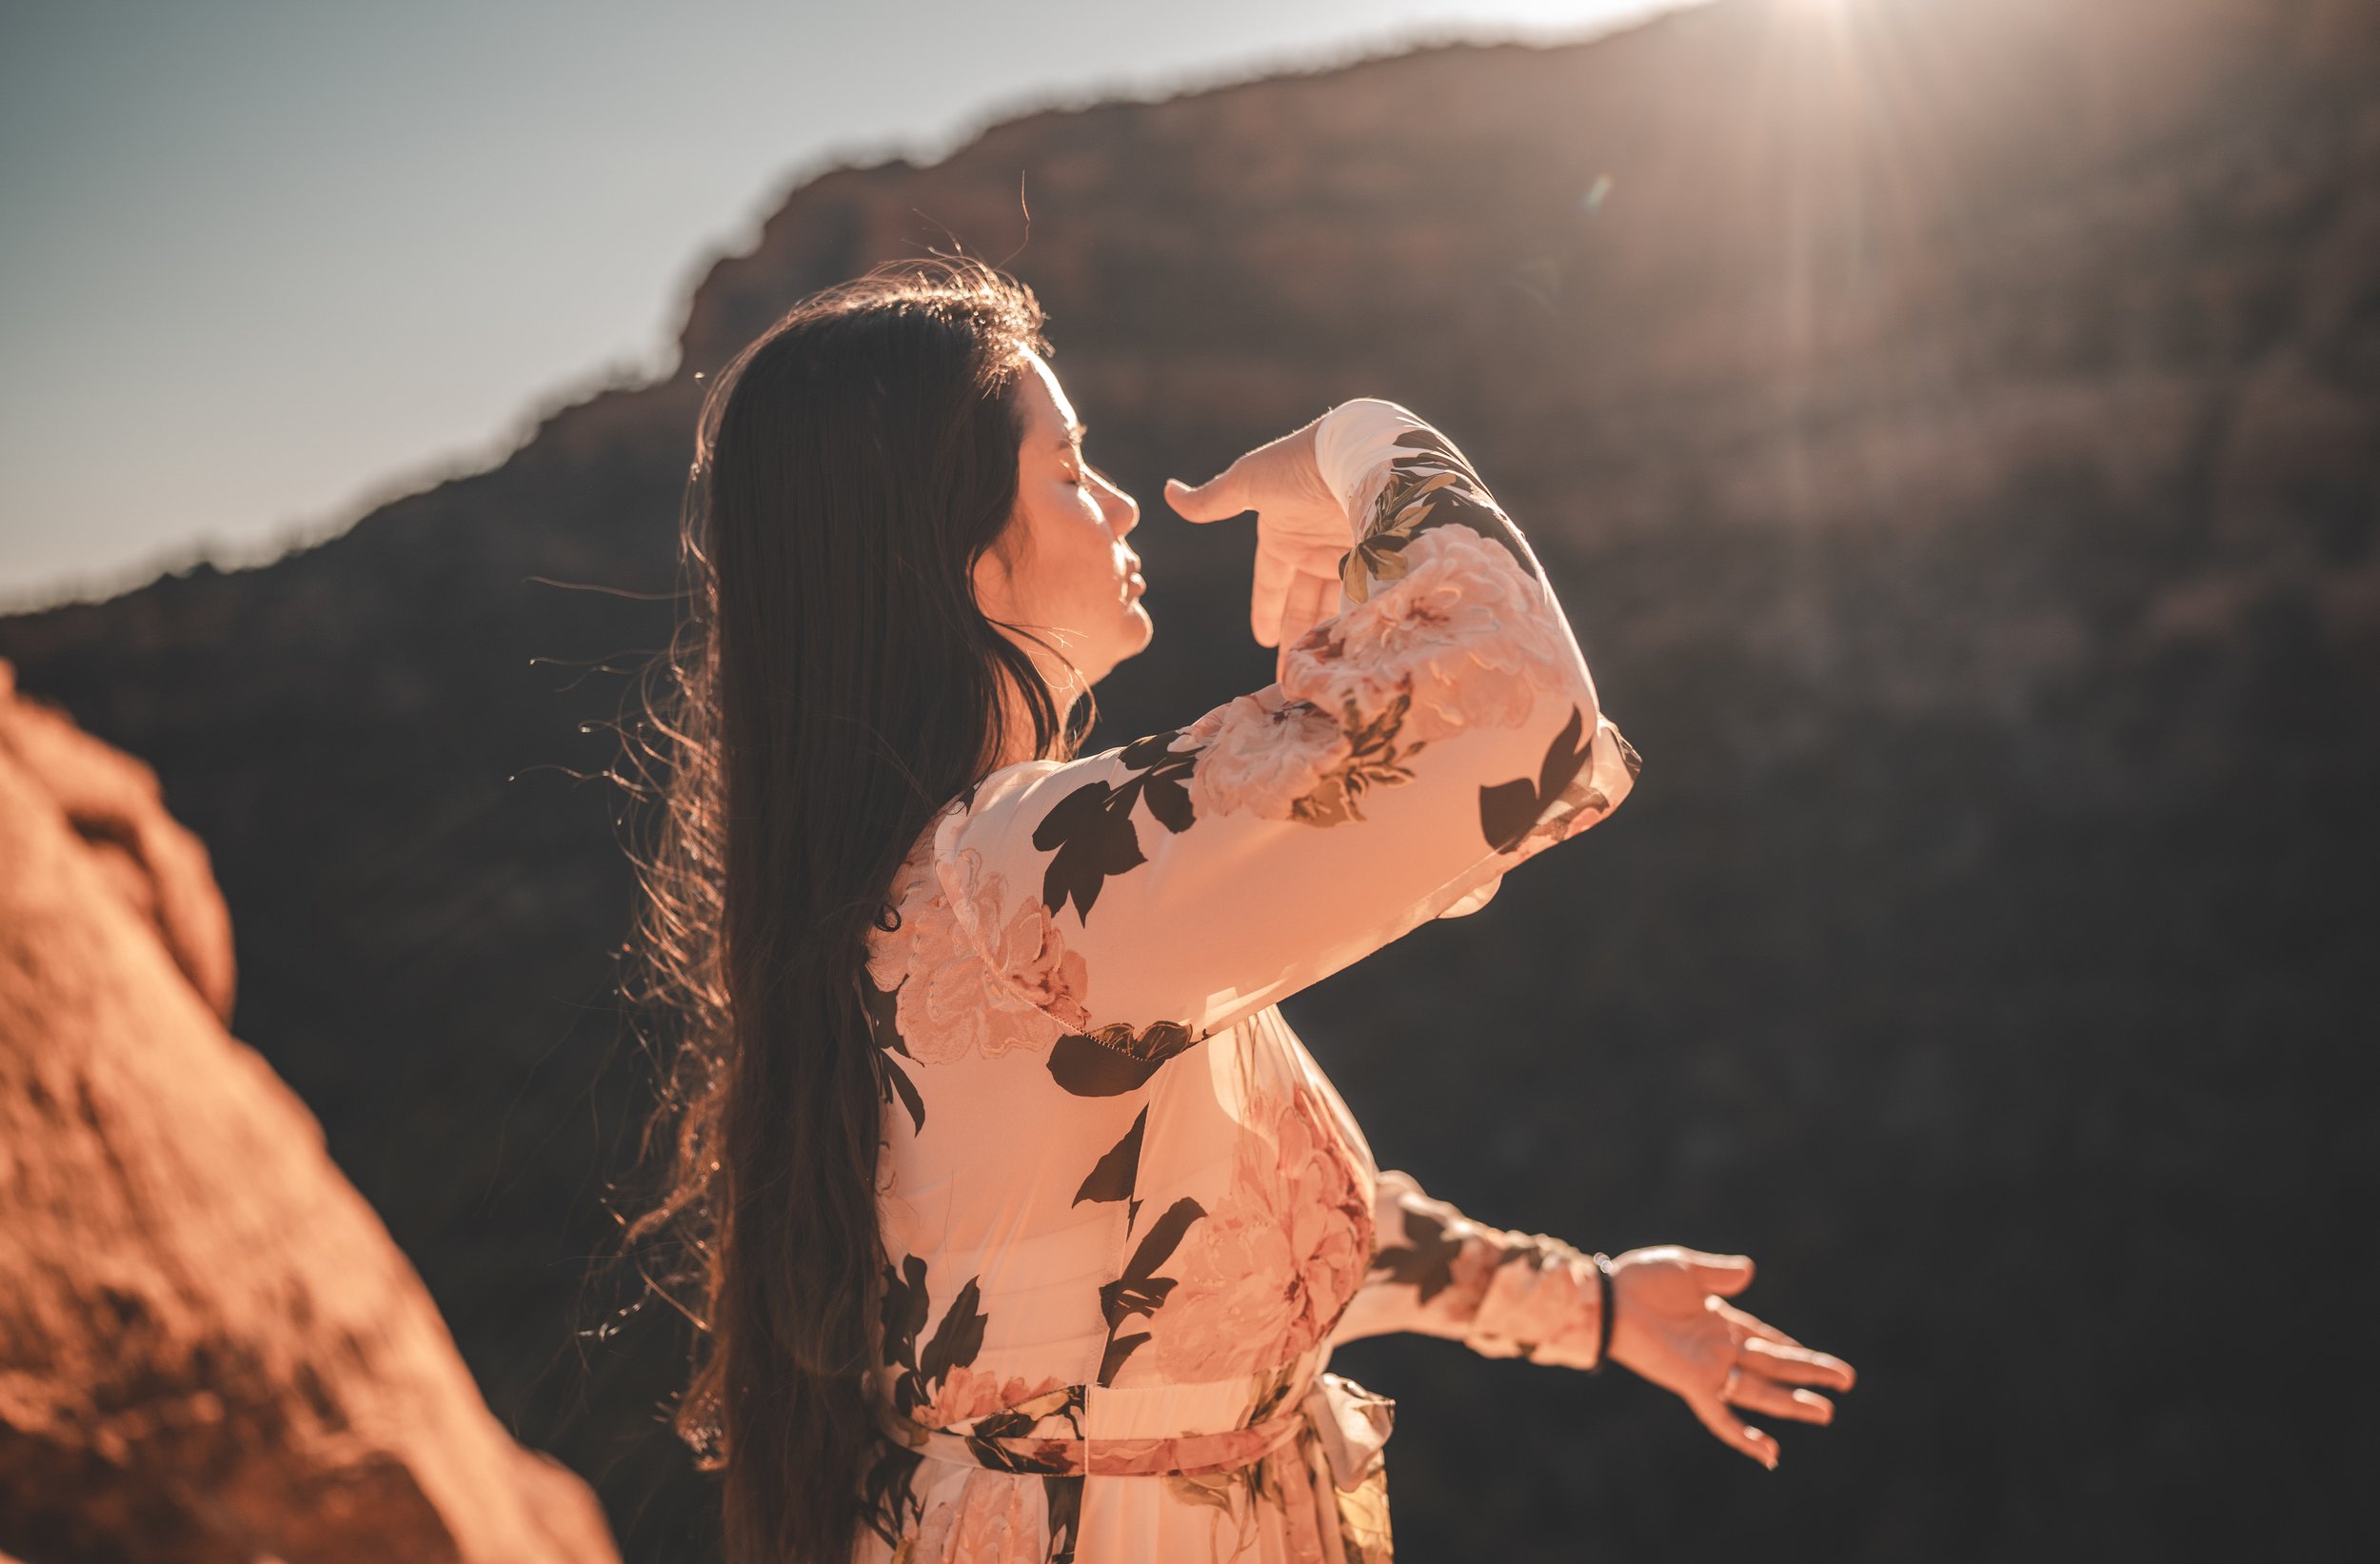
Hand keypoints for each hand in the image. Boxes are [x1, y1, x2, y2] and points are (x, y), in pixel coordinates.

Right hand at [1165, 417, 1351, 680]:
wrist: (1358, 450)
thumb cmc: (1298, 464)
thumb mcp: (1249, 483)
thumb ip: (1212, 500)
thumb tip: (1169, 494)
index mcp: (1283, 533)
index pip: (1272, 582)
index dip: (1268, 610)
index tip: (1264, 639)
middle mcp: (1316, 547)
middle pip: (1304, 604)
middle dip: (1297, 638)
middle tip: (1291, 680)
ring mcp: (1349, 555)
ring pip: (1334, 608)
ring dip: (1325, 641)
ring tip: (1319, 676)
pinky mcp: (1379, 562)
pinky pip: (1363, 603)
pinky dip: (1357, 627)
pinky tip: (1352, 654)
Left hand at [1608, 1247, 1855, 1469]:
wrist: (1609, 1298)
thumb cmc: (1641, 1279)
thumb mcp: (1687, 1269)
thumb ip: (1719, 1274)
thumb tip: (1750, 1271)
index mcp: (1721, 1319)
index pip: (1765, 1338)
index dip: (1791, 1347)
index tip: (1820, 1362)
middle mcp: (1720, 1347)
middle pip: (1774, 1366)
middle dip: (1809, 1374)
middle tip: (1846, 1381)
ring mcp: (1709, 1367)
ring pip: (1759, 1392)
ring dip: (1792, 1403)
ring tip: (1826, 1413)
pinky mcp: (1692, 1382)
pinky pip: (1721, 1417)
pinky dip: (1744, 1435)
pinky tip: (1769, 1452)